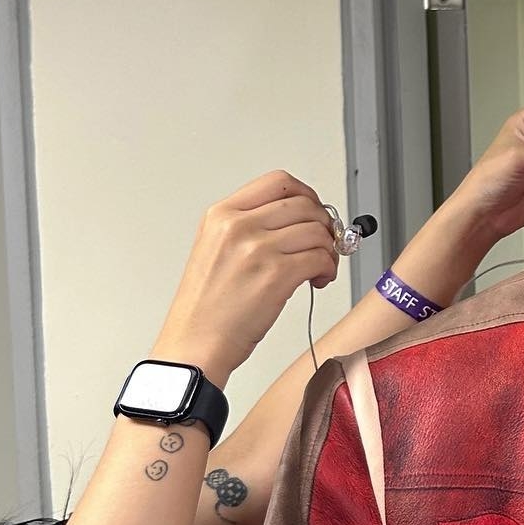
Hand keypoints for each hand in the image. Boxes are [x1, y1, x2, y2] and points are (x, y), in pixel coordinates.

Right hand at [151, 171, 339, 386]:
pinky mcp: (276, 275)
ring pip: (317, 231)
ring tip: (318, 268)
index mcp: (222, 214)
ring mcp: (257, 248)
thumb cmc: (207, 306)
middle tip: (323, 244)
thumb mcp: (215, 249)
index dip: (306, 195)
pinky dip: (328, 268)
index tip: (314, 212)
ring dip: (328, 250)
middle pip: (304, 204)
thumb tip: (295, 220)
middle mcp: (238, 225)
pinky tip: (317, 280)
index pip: (278, 182)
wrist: (196, 342)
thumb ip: (249, 227)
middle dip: (323, 224)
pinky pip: (320, 258)